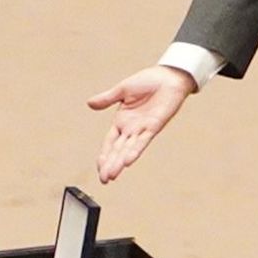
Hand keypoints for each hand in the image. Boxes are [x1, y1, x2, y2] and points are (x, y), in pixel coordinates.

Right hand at [88, 65, 195, 183]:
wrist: (168, 77)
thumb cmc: (148, 81)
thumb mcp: (122, 90)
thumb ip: (107, 99)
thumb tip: (89, 104)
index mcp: (122, 120)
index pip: (110, 142)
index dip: (104, 155)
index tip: (99, 168)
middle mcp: (131, 128)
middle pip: (118, 150)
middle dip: (110, 164)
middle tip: (104, 179)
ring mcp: (142, 129)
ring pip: (128, 149)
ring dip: (119, 162)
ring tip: (112, 175)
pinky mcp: (154, 126)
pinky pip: (142, 141)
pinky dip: (134, 151)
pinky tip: (127, 160)